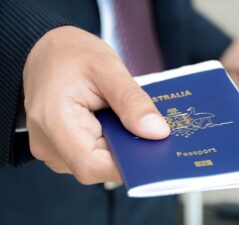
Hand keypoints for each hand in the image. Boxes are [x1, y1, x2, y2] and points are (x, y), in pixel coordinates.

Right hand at [23, 26, 169, 184]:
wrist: (47, 53)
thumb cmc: (70, 54)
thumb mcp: (106, 68)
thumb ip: (131, 101)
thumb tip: (157, 133)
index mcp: (53, 121)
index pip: (91, 164)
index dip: (126, 165)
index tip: (153, 152)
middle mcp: (48, 144)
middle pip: (95, 166)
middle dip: (126, 152)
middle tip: (149, 131)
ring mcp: (53, 148)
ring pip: (95, 162)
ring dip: (117, 146)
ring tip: (127, 120)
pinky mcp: (61, 147)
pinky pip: (90, 154)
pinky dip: (108, 143)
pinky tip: (116, 124)